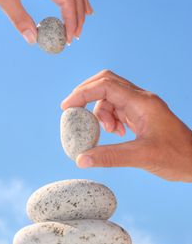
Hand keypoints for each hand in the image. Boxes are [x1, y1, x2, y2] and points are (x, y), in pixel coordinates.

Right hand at [61, 70, 191, 181]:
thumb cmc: (176, 156)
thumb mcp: (142, 157)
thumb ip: (110, 157)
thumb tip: (81, 160)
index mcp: (142, 103)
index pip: (106, 86)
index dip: (83, 93)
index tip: (67, 108)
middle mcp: (141, 99)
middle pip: (107, 83)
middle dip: (88, 95)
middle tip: (75, 112)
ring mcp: (141, 107)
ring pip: (111, 97)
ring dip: (101, 112)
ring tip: (108, 132)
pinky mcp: (141, 116)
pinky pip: (118, 109)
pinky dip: (110, 119)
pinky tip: (117, 133)